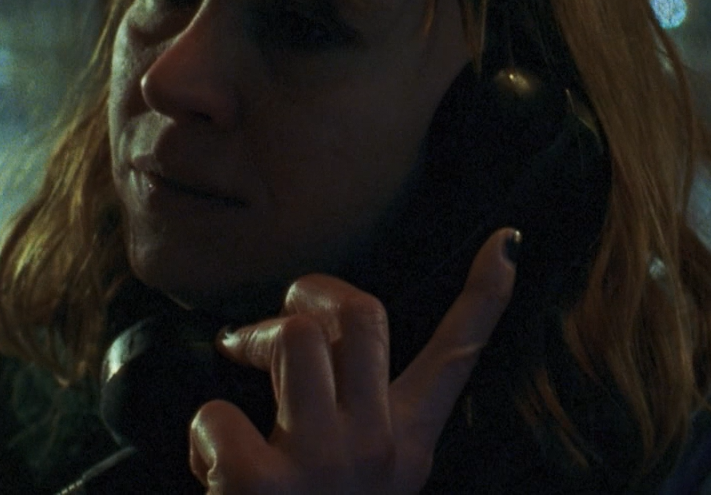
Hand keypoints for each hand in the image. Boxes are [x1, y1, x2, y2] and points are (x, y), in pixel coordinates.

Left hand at [187, 228, 520, 493]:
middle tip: (281, 319)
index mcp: (408, 447)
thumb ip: (362, 421)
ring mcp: (322, 467)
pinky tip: (208, 468)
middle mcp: (377, 450)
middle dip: (311, 292)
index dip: (486, 293)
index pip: (459, 356)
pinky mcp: (260, 488)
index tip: (509, 240)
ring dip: (253, 340)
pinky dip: (201, 433)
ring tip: (237, 373)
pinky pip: (218, 412)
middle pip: (363, 315)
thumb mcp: (365, 482)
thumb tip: (332, 346)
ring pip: (295, 338)